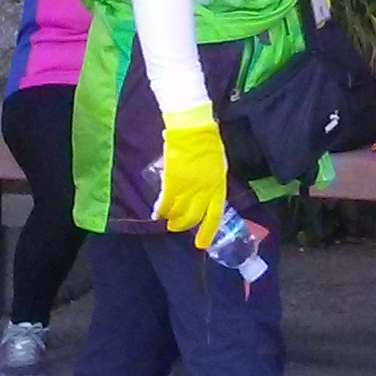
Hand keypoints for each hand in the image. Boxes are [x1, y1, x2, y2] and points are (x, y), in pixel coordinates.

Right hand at [156, 102, 229, 251]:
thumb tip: (206, 195)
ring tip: (167, 220)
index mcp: (218, 186)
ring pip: (179, 212)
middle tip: (176, 227)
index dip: (208, 231)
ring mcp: (189, 187)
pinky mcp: (174, 181)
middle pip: (194, 216)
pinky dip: (161, 209)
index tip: (202, 244)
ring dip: (172, 218)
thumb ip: (212, 183)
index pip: (215, 215)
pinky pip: (166, 202)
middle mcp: (205, 191)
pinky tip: (157, 213)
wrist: (194, 131)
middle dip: (185, 226)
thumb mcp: (218, 167)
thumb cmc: (208, 145)